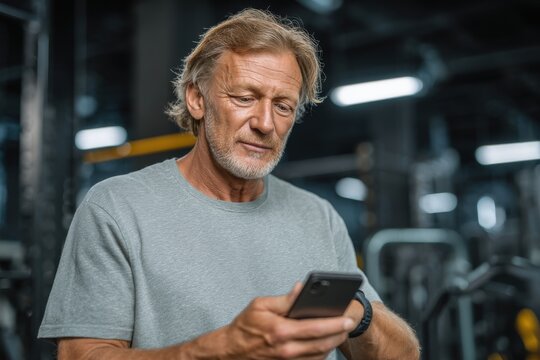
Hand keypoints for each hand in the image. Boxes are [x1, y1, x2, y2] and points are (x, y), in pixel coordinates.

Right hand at [223, 283, 355, 358]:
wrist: (231, 351)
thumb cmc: (245, 326)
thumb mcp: (261, 305)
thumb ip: (284, 299)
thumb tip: (301, 289)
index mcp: (281, 331)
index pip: (315, 328)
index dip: (335, 323)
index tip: (347, 317)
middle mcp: (287, 349)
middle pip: (322, 344)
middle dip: (339, 334)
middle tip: (349, 324)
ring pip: (320, 355)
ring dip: (333, 344)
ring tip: (340, 331)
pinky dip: (321, 352)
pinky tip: (325, 342)